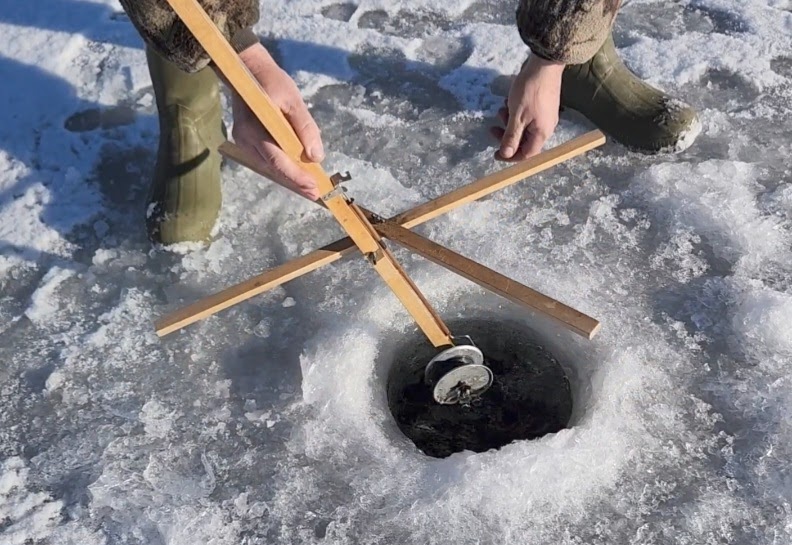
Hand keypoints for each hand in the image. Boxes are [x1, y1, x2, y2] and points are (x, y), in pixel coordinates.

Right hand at [231, 44, 323, 199]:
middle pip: (273, 168)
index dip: (296, 176)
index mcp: (255, 128)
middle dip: (295, 182)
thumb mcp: (294, 100)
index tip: (313, 187)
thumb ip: (305, 128)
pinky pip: (266, 158)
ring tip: (308, 186)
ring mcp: (243, 141)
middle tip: (315, 193)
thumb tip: (316, 156)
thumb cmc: (272, 81)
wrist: (247, 68)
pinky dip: (281, 166)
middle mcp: (245, 138)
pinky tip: (296, 171)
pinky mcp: (245, 141)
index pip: (278, 160)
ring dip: (289, 176)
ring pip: (269, 165)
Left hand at [491, 55, 563, 160]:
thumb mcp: (517, 116)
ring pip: (524, 127)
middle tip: (492, 128)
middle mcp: (546, 127)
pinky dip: (516, 113)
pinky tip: (508, 101)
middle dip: (507, 136)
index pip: (526, 155)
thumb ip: (511, 137)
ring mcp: (545, 115)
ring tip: (501, 109)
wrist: (545, 63)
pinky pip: (527, 116)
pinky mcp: (542, 105)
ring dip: (509, 122)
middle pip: (524, 141)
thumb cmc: (530, 91)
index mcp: (542, 133)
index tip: (495, 152)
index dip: (510, 156)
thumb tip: (506, 155)